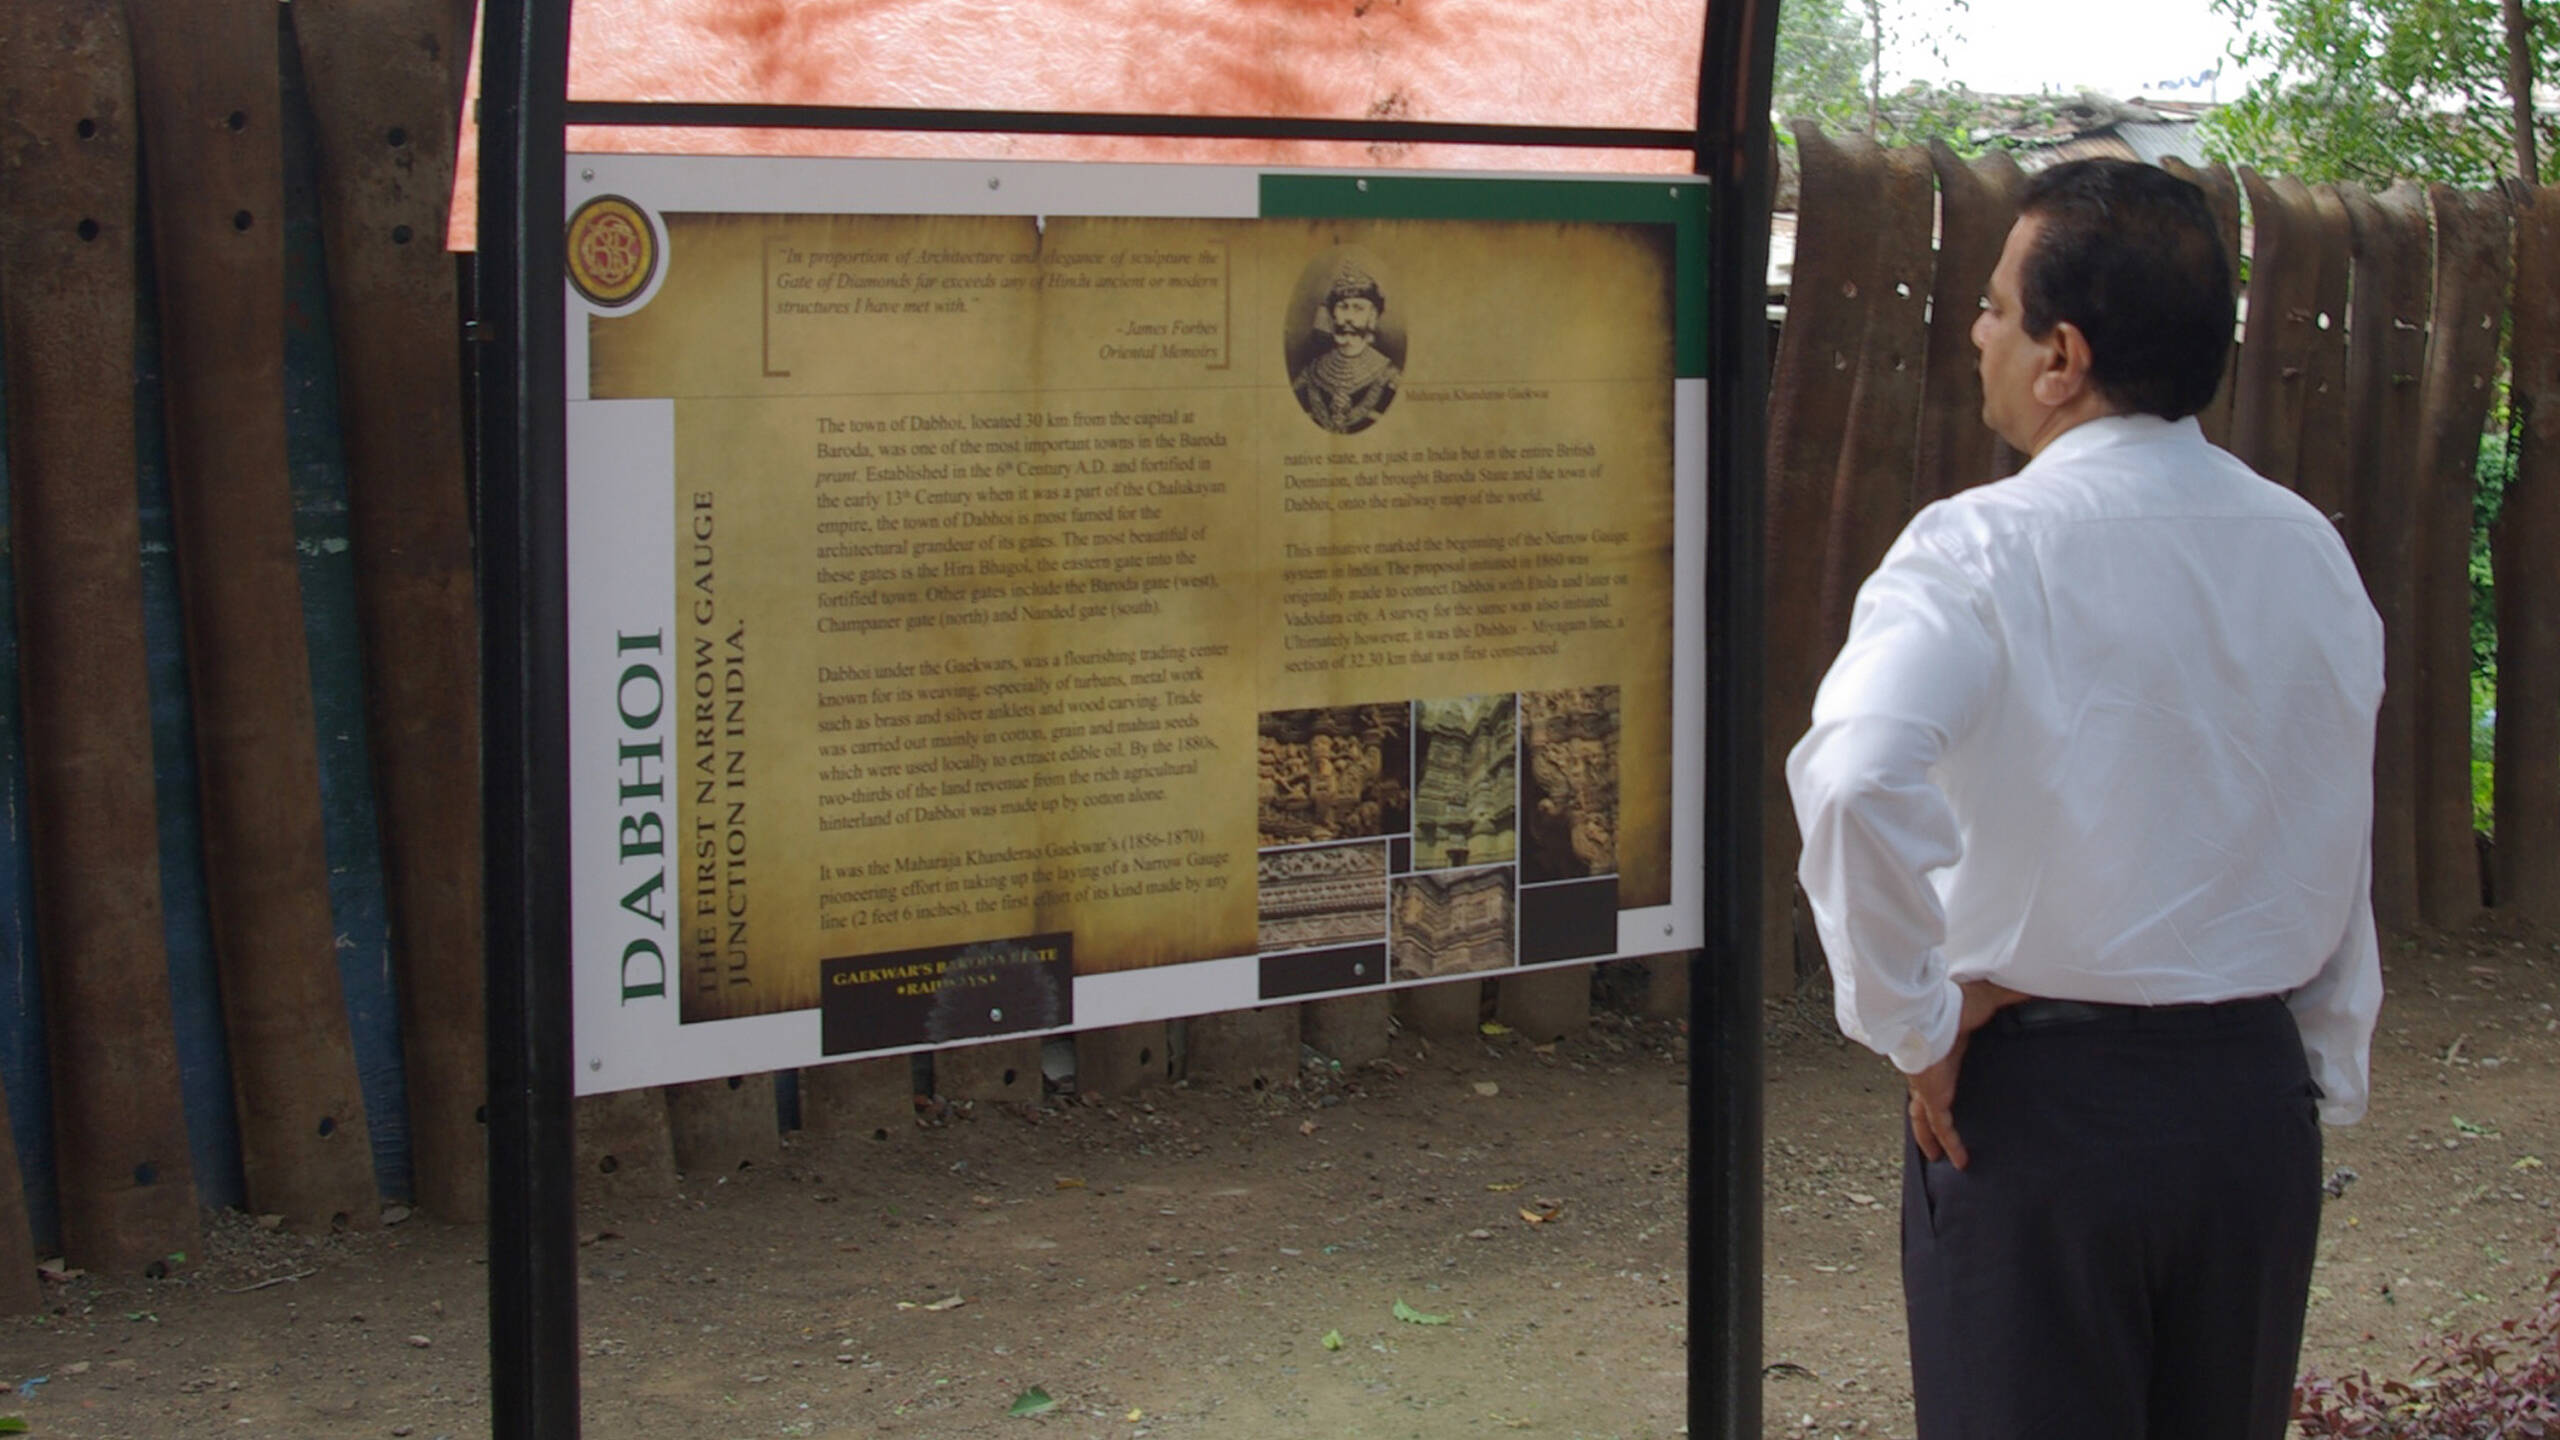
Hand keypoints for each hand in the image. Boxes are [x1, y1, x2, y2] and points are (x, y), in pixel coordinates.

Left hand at [1907, 979, 2025, 1169]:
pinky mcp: (1932, 1095)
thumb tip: (2036, 986)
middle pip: (1925, 1098)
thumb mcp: (1987, 999)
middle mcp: (1932, 1071)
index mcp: (1943, 1049)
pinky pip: (1940, 1126)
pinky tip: (1960, 1161)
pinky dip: (1948, 1143)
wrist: (1927, 1011)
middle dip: (1928, 1116)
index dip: (1942, 1080)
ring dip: (1929, 1136)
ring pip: (1924, 1118)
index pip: (1941, 1069)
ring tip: (1940, 1157)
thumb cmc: (1952, 1003)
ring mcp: (1928, 1085)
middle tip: (1937, 1134)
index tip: (1950, 1089)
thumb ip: (2011, 995)